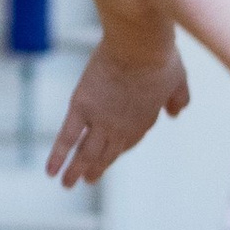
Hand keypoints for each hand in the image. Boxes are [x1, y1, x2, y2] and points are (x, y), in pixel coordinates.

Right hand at [45, 34, 188, 189]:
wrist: (138, 44)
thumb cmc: (160, 56)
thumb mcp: (178, 81)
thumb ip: (178, 99)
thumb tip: (176, 112)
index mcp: (144, 121)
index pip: (129, 141)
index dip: (118, 149)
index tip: (110, 155)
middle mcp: (122, 128)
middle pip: (106, 154)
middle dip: (96, 169)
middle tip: (87, 181)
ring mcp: (100, 120)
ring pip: (87, 153)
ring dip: (76, 171)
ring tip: (68, 185)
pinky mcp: (81, 108)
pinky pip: (67, 138)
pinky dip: (58, 156)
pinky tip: (51, 172)